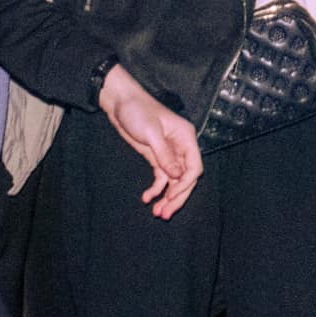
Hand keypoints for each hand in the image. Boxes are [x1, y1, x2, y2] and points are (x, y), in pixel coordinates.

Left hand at [97, 64, 203, 219]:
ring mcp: (169, 154)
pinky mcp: (156, 157)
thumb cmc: (138, 111)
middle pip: (185, 178)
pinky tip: (146, 198)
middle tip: (165, 214)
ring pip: (173, 181)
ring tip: (157, 213)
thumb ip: (165, 155)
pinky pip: (161, 178)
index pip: (194, 167)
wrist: (121, 102)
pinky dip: (155, 189)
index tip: (171, 196)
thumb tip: (177, 176)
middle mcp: (181, 147)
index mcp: (186, 138)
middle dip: (177, 197)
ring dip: (166, 197)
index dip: (185, 185)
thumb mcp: (151, 133)